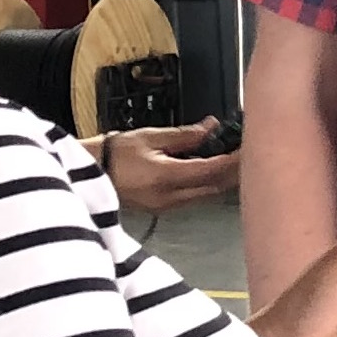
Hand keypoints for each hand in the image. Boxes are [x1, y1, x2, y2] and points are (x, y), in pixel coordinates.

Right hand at [102, 122, 240, 211]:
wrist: (87, 174)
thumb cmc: (112, 155)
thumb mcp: (150, 137)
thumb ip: (184, 135)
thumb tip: (211, 128)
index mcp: (167, 178)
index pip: (213, 170)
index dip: (235, 160)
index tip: (249, 147)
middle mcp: (171, 197)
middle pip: (215, 186)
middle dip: (234, 170)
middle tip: (248, 151)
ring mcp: (168, 206)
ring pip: (208, 193)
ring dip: (222, 178)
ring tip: (234, 158)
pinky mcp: (164, 207)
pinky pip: (195, 196)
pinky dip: (207, 183)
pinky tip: (212, 170)